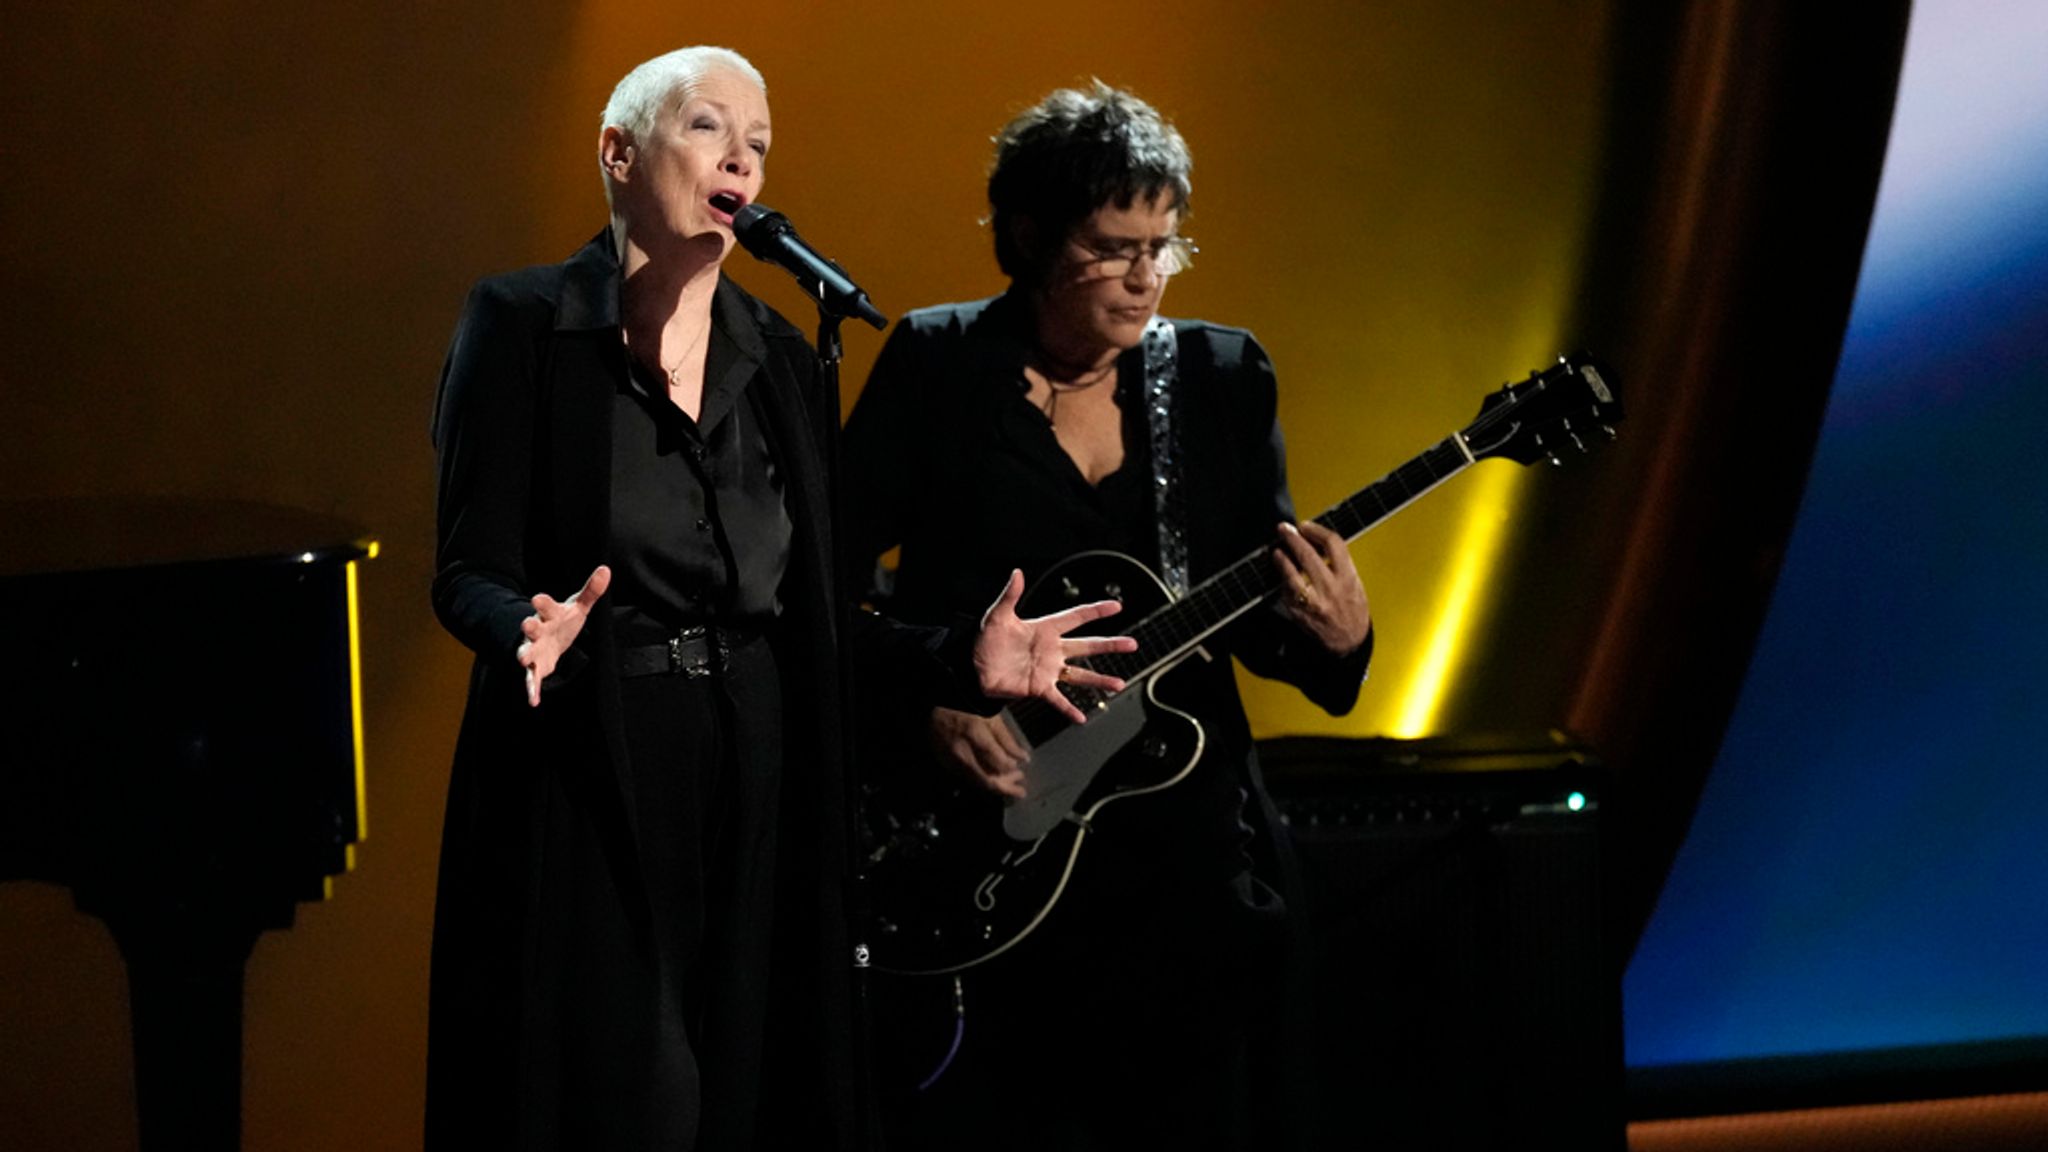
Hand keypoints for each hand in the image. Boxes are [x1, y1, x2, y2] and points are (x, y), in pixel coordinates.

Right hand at [516, 565, 611, 706]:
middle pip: (531, 627)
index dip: (542, 602)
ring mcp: (534, 648)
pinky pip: (532, 678)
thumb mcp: (578, 606)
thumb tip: (606, 570)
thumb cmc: (564, 620)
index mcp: (549, 614)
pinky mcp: (536, 667)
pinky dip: (531, 689)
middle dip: (528, 626)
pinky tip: (533, 701)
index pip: (544, 605)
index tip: (538, 598)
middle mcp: (538, 630)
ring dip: (524, 655)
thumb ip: (591, 591)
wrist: (551, 638)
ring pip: (526, 652)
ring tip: (523, 660)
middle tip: (526, 625)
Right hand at [928, 706, 1029, 799]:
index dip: (1011, 768)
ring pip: (977, 783)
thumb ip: (1006, 740)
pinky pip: (967, 779)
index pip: (998, 762)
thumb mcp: (990, 718)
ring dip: (995, 786)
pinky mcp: (946, 766)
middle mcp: (962, 753)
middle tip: (1020, 791)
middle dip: (1006, 788)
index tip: (1021, 766)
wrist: (935, 710)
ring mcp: (952, 762)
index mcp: (975, 736)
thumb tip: (1023, 758)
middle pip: (987, 780)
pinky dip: (982, 780)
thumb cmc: (967, 709)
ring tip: (1010, 785)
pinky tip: (992, 778)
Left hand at [972, 569, 1136, 723]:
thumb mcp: (997, 615)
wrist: (974, 666)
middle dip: (1110, 645)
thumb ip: (1010, 595)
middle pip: (1087, 646)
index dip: (1096, 611)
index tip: (1117, 606)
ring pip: (1080, 675)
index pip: (1076, 617)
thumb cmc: (986, 639)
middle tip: (1132, 644)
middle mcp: (1052, 650)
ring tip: (1120, 684)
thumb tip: (1017, 573)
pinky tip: (1082, 718)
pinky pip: (1057, 699)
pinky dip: (1068, 709)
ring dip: (1100, 679)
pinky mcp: (1038, 687)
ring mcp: (1048, 670)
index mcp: (1045, 629)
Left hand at [1273, 522, 1370, 654]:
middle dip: (1293, 538)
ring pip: (1291, 574)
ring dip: (1281, 559)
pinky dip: (1282, 580)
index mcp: (1348, 578)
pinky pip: (1286, 591)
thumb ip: (1339, 564)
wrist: (1349, 643)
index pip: (1333, 544)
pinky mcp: (1299, 612)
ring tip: (1276, 551)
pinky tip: (1280, 573)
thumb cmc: (1353, 612)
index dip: (1317, 530)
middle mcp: (1331, 588)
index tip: (1306, 526)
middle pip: (1308, 555)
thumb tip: (1316, 543)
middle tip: (1284, 529)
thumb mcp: (1354, 584)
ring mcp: (1313, 601)